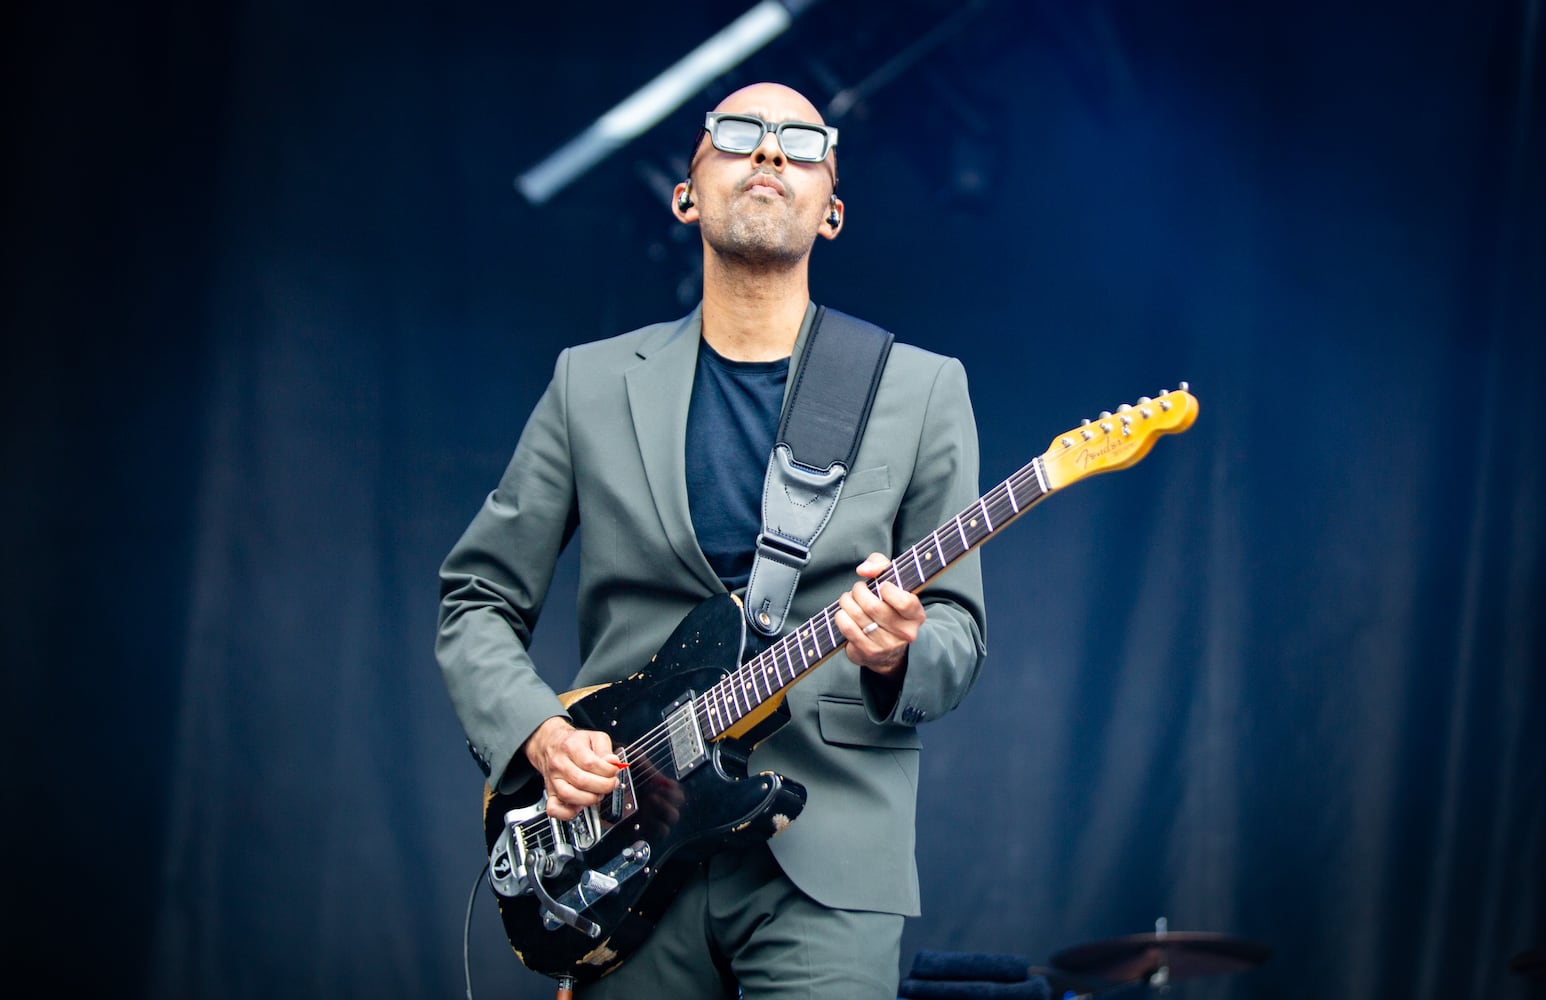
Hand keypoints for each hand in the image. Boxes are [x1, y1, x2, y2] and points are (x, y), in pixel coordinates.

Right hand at [523, 716, 622, 818]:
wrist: (551, 744)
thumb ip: (605, 750)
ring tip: (598, 794)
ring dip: (589, 799)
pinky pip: (554, 809)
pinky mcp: (550, 793)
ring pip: (569, 795)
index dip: (608, 771)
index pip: (591, 763)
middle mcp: (559, 764)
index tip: (614, 772)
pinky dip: (568, 813)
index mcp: (571, 747)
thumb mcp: (594, 738)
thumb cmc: (574, 743)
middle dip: (603, 786)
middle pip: (582, 781)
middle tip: (610, 784)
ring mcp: (553, 779)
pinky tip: (579, 806)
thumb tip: (613, 762)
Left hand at [836, 552, 923, 677]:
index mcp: (916, 615)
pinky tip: (843, 613)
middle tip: (857, 589)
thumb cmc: (890, 607)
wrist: (889, 648)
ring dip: (847, 602)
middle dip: (859, 592)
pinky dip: (841, 617)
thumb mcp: (892, 582)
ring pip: (858, 616)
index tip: (881, 585)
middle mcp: (905, 633)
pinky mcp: (869, 653)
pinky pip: (848, 630)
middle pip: (874, 607)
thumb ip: (880, 565)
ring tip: (848, 599)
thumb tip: (864, 570)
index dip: (889, 590)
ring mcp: (887, 646)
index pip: (905, 602)